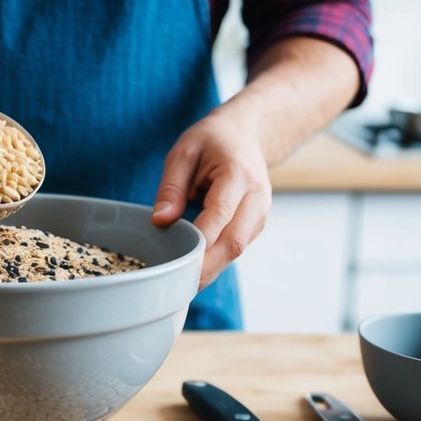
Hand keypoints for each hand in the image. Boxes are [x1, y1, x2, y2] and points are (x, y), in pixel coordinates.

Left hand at [150, 109, 271, 288]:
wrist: (247, 134)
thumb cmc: (212, 140)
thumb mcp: (184, 152)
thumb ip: (171, 187)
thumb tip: (160, 221)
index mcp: (238, 175)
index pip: (220, 215)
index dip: (199, 241)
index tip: (175, 261)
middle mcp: (257, 197)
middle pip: (234, 242)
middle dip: (205, 267)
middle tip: (175, 286)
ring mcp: (261, 213)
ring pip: (237, 250)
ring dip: (211, 269)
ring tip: (180, 284)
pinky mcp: (256, 224)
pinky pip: (236, 247)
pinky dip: (216, 260)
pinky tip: (194, 269)